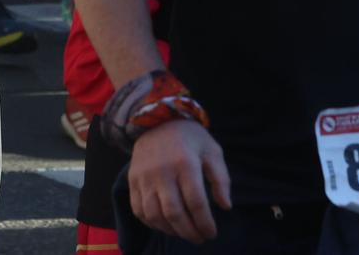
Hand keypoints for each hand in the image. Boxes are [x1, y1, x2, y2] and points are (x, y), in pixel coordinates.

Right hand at [128, 118, 231, 241]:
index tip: (211, 233)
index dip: (205, 223)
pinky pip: (139, 210)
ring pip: (155, 215)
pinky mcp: (132, 180)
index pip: (196, 202)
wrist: (157, 119)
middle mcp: (162, 171)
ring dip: (171, 230)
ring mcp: (144, 177)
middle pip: (174, 213)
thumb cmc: (190, 138)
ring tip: (183, 233)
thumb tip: (225, 206)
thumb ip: (221, 179)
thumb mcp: (212, 151)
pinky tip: (165, 225)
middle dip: (189, 232)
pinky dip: (152, 223)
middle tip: (199, 238)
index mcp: (185, 163)